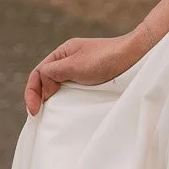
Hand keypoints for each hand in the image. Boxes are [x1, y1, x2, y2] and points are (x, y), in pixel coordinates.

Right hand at [24, 33, 143, 116]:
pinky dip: (67, 100)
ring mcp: (82, 70)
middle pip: (47, 80)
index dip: (32, 92)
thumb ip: (52, 73)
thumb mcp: (73, 65)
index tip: (35, 111)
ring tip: (52, 116)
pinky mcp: (93, 80)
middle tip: (40, 116)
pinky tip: (69, 110)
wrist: (136, 56)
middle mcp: (70, 60)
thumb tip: (43, 86)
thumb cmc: (105, 59)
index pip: (38, 73)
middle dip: (41, 98)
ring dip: (54, 100)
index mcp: (63, 52)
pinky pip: (74, 91)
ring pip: (60, 87)